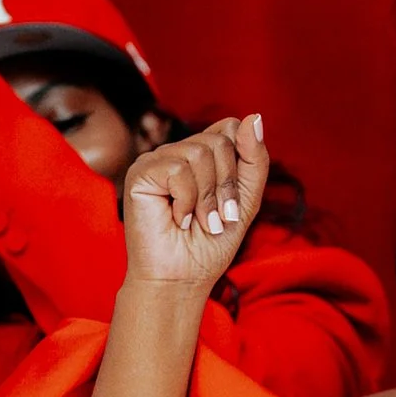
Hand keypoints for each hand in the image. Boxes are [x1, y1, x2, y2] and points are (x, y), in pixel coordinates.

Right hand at [122, 115, 269, 291]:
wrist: (183, 279)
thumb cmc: (210, 245)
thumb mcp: (246, 201)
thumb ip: (254, 160)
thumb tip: (255, 117)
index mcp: (203, 155)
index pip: (232, 128)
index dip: (240, 164)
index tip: (233, 202)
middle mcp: (179, 152)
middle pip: (219, 142)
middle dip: (226, 187)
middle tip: (216, 219)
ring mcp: (158, 160)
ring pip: (200, 154)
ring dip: (207, 198)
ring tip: (199, 222)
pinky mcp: (140, 172)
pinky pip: (178, 170)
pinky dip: (187, 201)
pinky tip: (177, 219)